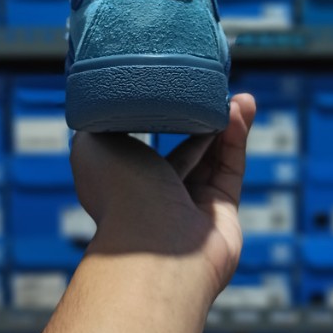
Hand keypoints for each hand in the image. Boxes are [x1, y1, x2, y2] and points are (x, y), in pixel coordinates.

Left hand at [69, 93, 256, 302]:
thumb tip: (106, 101)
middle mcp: (154, 196)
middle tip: (210, 90)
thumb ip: (98, 120)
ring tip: (236, 95)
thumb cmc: (118, 193)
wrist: (155, 244)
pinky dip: (237, 138)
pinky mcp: (221, 213)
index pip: (141, 144)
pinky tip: (241, 109)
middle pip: (182, 148)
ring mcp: (189, 206)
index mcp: (122, 180)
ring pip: (211, 156)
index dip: (159, 114)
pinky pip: (230, 168)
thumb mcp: (91, 144)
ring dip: (224, 122)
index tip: (173, 88)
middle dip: (198, 118)